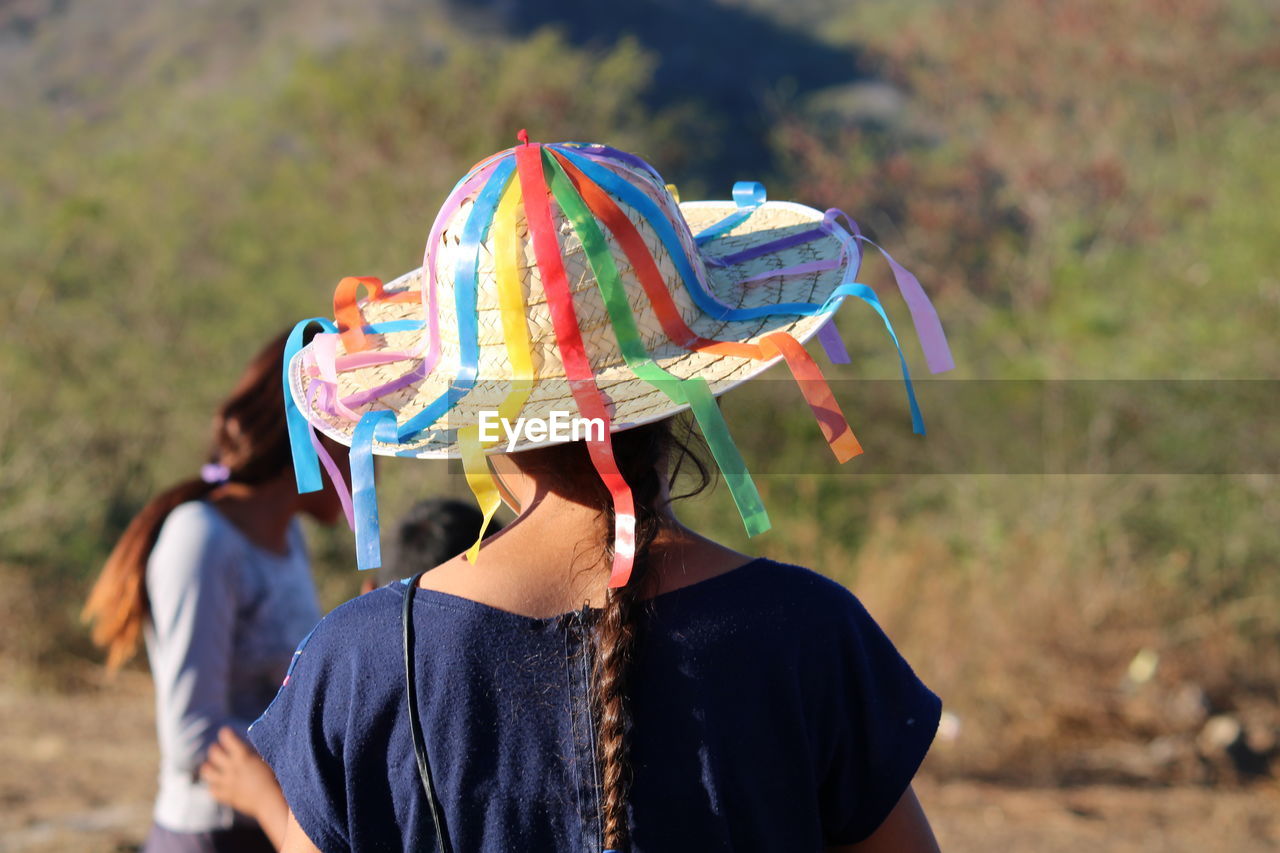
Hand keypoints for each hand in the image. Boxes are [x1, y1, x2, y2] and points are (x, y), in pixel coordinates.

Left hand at [200, 726, 287, 844]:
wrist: (272, 802)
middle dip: (216, 749)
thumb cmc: (276, 778)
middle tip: (219, 750)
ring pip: (207, 771)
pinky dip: (214, 786)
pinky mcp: (226, 796)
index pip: (227, 738)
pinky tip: (219, 784)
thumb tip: (247, 744)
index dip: (226, 734)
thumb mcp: (267, 759)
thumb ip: (254, 752)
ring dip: (209, 767)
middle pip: (214, 753)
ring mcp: (227, 783)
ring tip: (213, 767)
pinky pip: (212, 790)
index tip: (226, 733)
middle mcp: (232, 768)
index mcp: (244, 756)